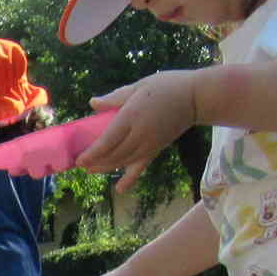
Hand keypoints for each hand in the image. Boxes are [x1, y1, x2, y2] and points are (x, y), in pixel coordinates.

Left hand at [78, 72, 200, 192]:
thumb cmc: (166, 86)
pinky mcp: (157, 149)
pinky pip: (141, 167)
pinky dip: (130, 179)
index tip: (79, 160)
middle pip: (113, 155)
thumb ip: (115, 98)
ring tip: (93, 170)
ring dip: (106, 168)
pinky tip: (120, 189)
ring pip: (123, 162)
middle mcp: (140, 133)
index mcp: (132, 116)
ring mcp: (149, 143)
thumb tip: (92, 103)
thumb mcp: (139, 86)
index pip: (107, 141)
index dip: (92, 153)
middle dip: (95, 163)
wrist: (197, 97)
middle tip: (82, 165)